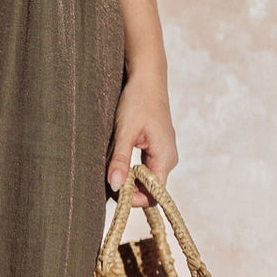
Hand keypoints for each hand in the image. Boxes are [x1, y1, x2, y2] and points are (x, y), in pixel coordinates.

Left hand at [106, 61, 177, 209]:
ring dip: (129, 177)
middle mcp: (168, 158)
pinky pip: (145, 165)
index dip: (136, 199)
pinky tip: (116, 159)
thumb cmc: (138, 100)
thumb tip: (116, 186)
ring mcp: (163, 151)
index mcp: (165, 157)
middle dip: (130, 188)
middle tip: (108, 181)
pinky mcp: (156, 145)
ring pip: (146, 176)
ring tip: (111, 169)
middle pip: (151, 187)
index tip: (116, 193)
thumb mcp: (125, 131)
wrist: (147, 77)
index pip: (155, 193)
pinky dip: (131, 167)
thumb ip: (120, 159)